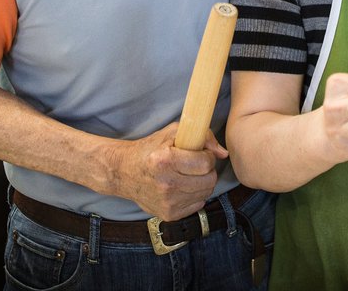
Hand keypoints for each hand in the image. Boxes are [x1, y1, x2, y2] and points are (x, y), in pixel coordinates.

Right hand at [110, 122, 226, 220]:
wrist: (124, 172)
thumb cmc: (150, 150)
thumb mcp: (172, 133)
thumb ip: (201, 136)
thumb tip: (223, 153)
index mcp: (165, 161)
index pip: (206, 162)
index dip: (207, 155)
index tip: (200, 153)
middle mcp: (166, 184)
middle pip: (209, 180)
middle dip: (207, 170)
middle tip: (196, 165)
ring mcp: (167, 202)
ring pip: (206, 193)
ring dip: (202, 183)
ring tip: (188, 175)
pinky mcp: (169, 215)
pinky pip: (198, 205)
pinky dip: (195, 195)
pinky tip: (183, 187)